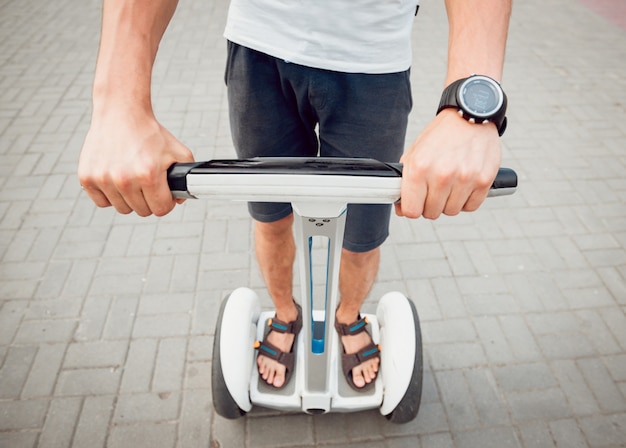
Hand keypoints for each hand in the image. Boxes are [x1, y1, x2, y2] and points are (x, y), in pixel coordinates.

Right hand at [78, 110, 193, 216]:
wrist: (121, 112)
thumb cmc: (148, 133)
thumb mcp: (178, 152)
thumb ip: (186, 178)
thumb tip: (180, 199)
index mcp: (148, 174)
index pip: (161, 209)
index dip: (166, 202)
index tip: (163, 194)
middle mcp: (124, 179)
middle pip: (142, 211)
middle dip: (148, 200)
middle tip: (147, 183)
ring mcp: (103, 179)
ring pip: (122, 208)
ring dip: (129, 198)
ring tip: (132, 178)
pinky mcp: (87, 177)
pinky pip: (102, 202)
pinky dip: (109, 195)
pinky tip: (116, 179)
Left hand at [395, 109, 501, 218]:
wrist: (470, 116)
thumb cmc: (440, 136)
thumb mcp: (414, 153)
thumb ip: (405, 182)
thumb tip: (403, 210)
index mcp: (420, 168)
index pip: (412, 210)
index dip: (411, 209)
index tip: (415, 203)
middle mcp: (442, 175)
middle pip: (431, 213)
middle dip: (430, 205)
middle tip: (433, 190)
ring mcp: (464, 178)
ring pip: (451, 211)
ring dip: (448, 203)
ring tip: (449, 184)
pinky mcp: (484, 180)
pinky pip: (470, 207)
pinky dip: (466, 201)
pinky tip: (463, 186)